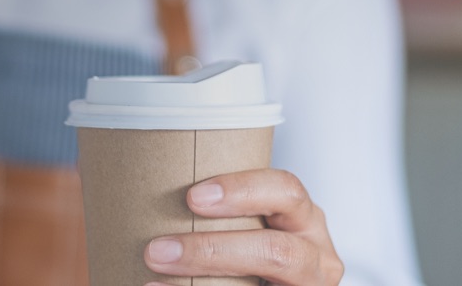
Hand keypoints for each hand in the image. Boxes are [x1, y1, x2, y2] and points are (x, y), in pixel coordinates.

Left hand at [143, 169, 343, 285]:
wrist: (259, 273)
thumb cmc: (245, 242)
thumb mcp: (245, 221)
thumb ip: (216, 209)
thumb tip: (145, 185)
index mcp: (302, 218)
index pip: (286, 191)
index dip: (242, 191)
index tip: (192, 197)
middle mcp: (316, 255)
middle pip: (277, 250)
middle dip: (213, 251)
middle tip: (157, 250)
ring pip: (267, 276)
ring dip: (204, 274)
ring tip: (155, 272)